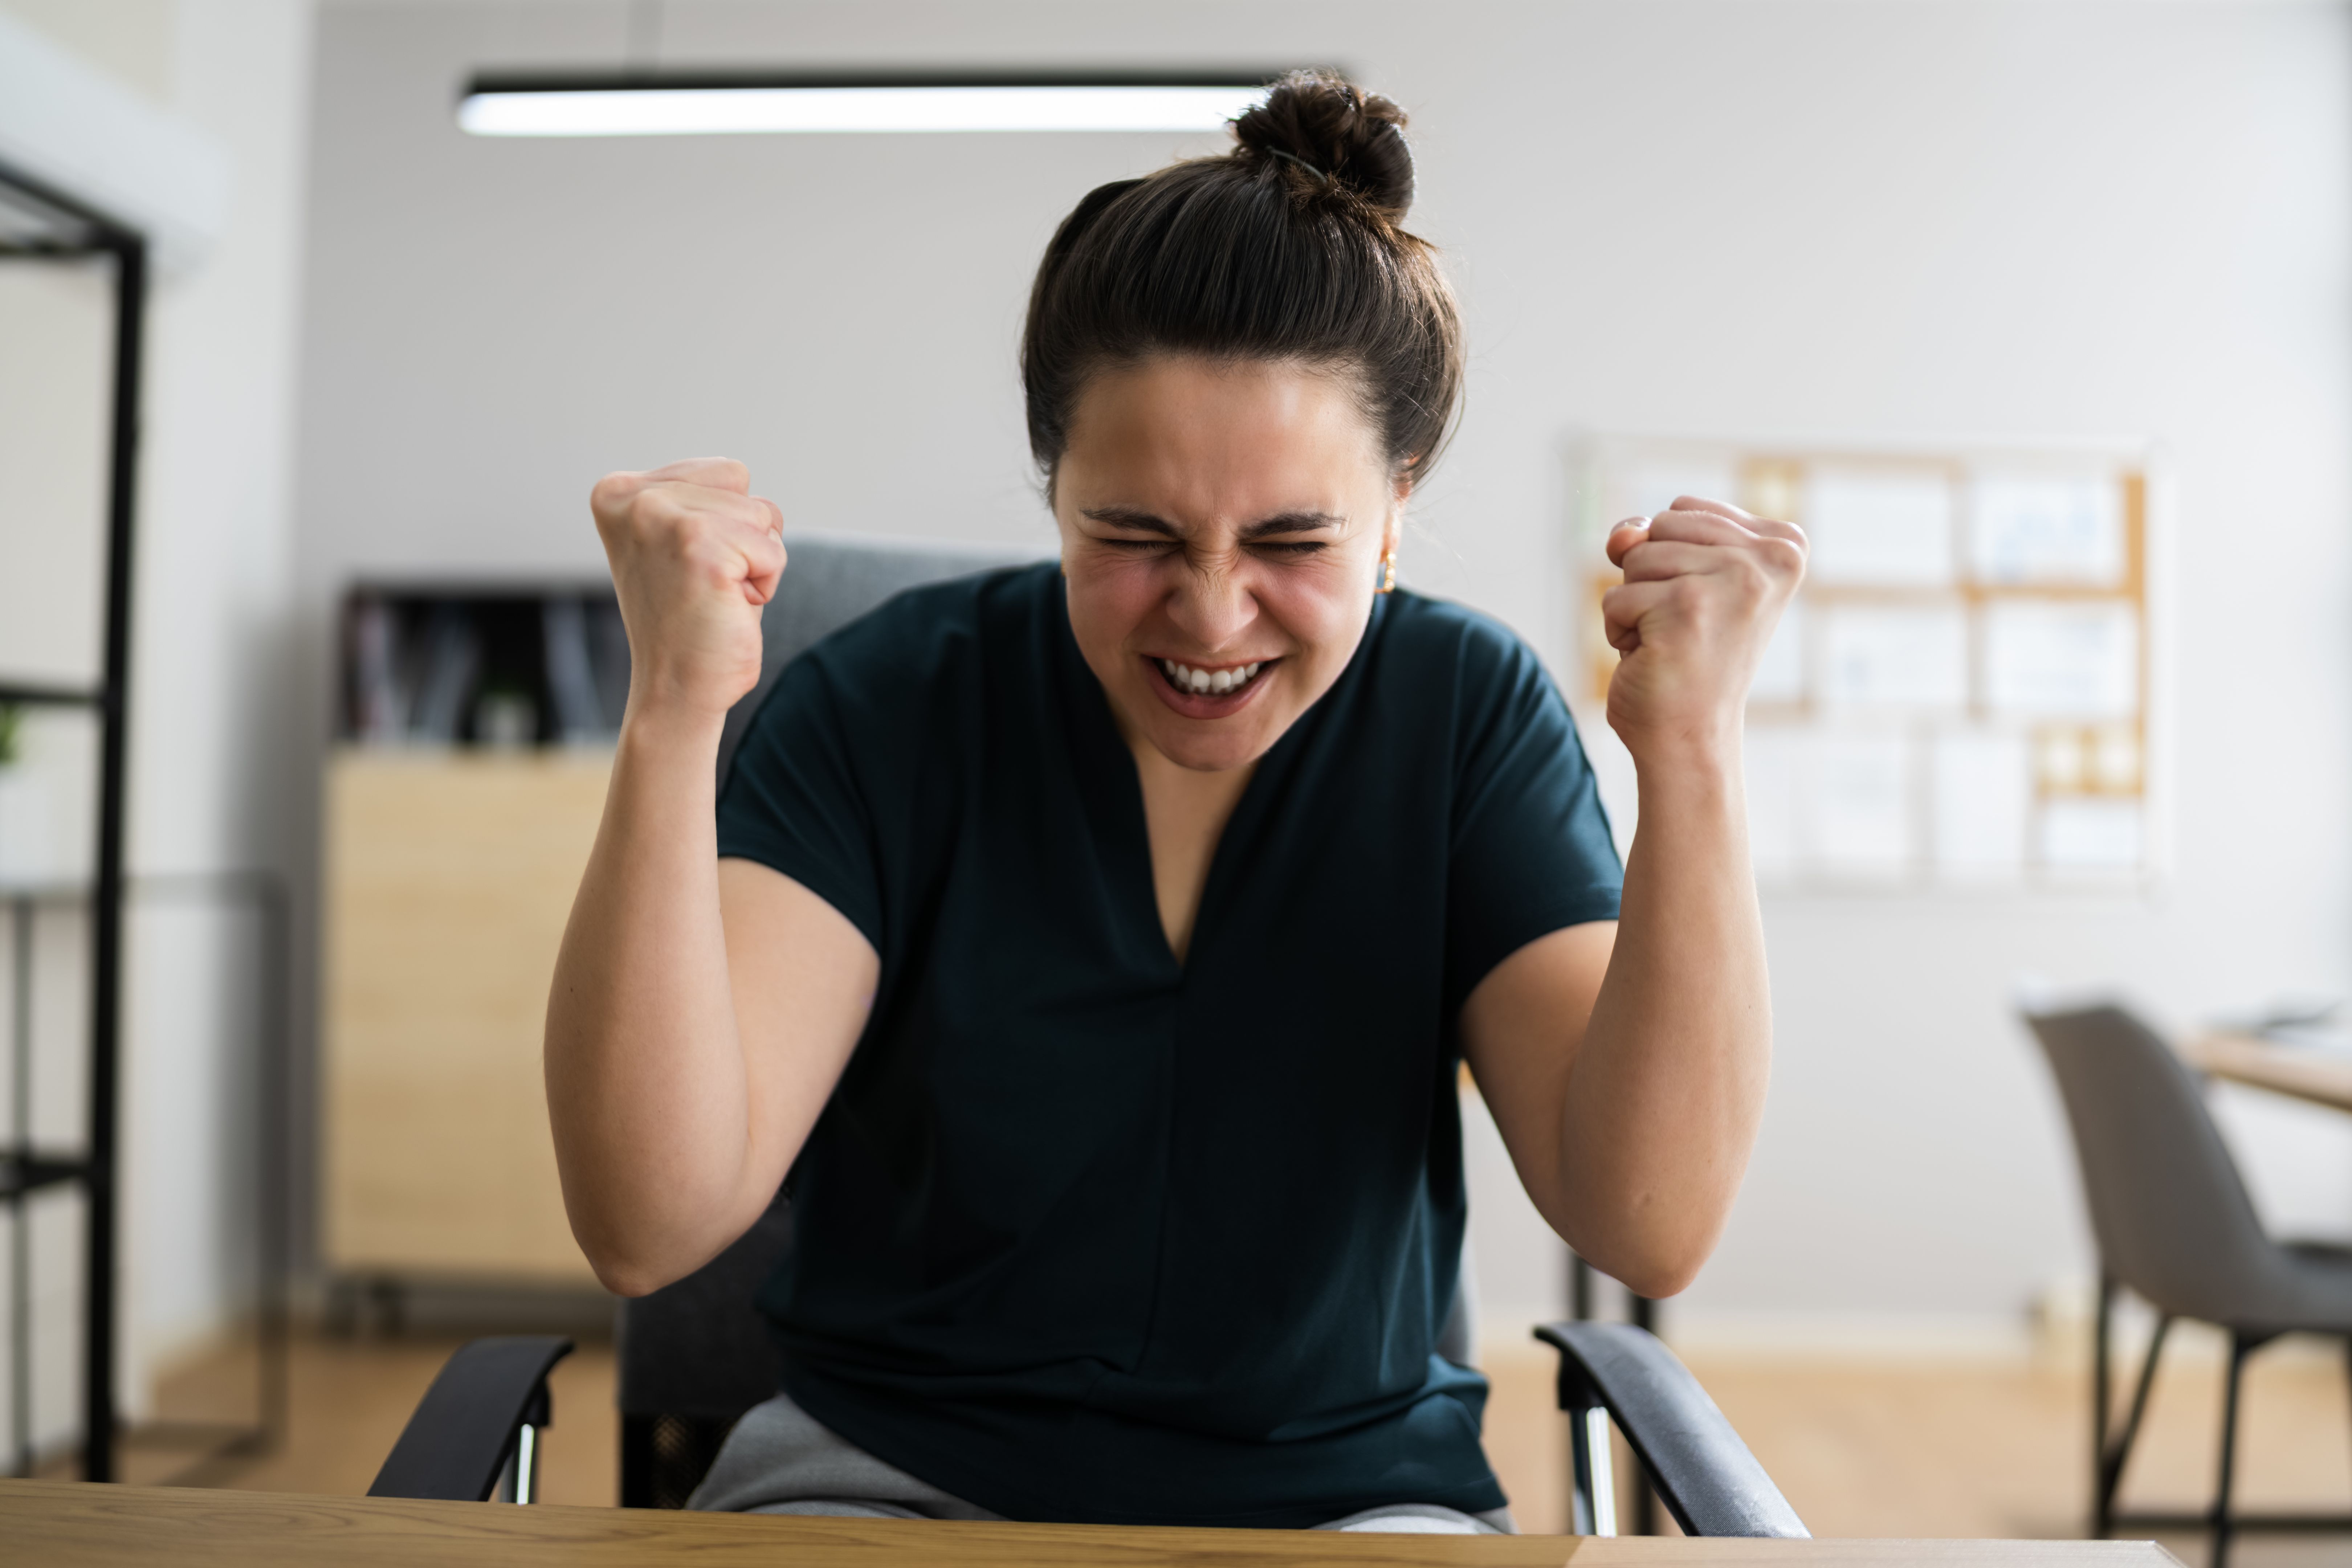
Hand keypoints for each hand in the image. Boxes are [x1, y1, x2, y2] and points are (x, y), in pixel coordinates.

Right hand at [589, 458, 785, 723]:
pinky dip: (765, 584)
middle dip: (743, 538)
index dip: (727, 523)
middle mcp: (634, 497)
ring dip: (754, 561)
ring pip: (762, 515)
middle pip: (744, 486)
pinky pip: (773, 550)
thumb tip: (736, 473)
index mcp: (620, 491)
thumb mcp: (680, 542)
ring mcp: (664, 518)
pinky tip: (726, 607)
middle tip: (705, 585)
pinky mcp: (700, 547)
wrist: (674, 690)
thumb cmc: (689, 620)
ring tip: (715, 595)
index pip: (726, 472)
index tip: (688, 565)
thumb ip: (697, 500)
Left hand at [1601, 497, 1804, 765]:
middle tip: (1685, 626)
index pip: (1684, 508)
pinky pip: (1615, 598)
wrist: (1691, 737)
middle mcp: (1769, 559)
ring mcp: (1732, 581)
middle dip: (1651, 578)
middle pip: (1660, 526)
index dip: (1671, 557)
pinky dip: (1620, 633)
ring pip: (1635, 558)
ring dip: (1635, 605)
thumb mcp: (1678, 578)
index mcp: (1785, 546)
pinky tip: (1655, 658)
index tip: (1704, 604)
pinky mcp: (1688, 608)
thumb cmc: (1689, 658)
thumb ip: (1649, 537)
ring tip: (1670, 641)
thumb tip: (1623, 535)